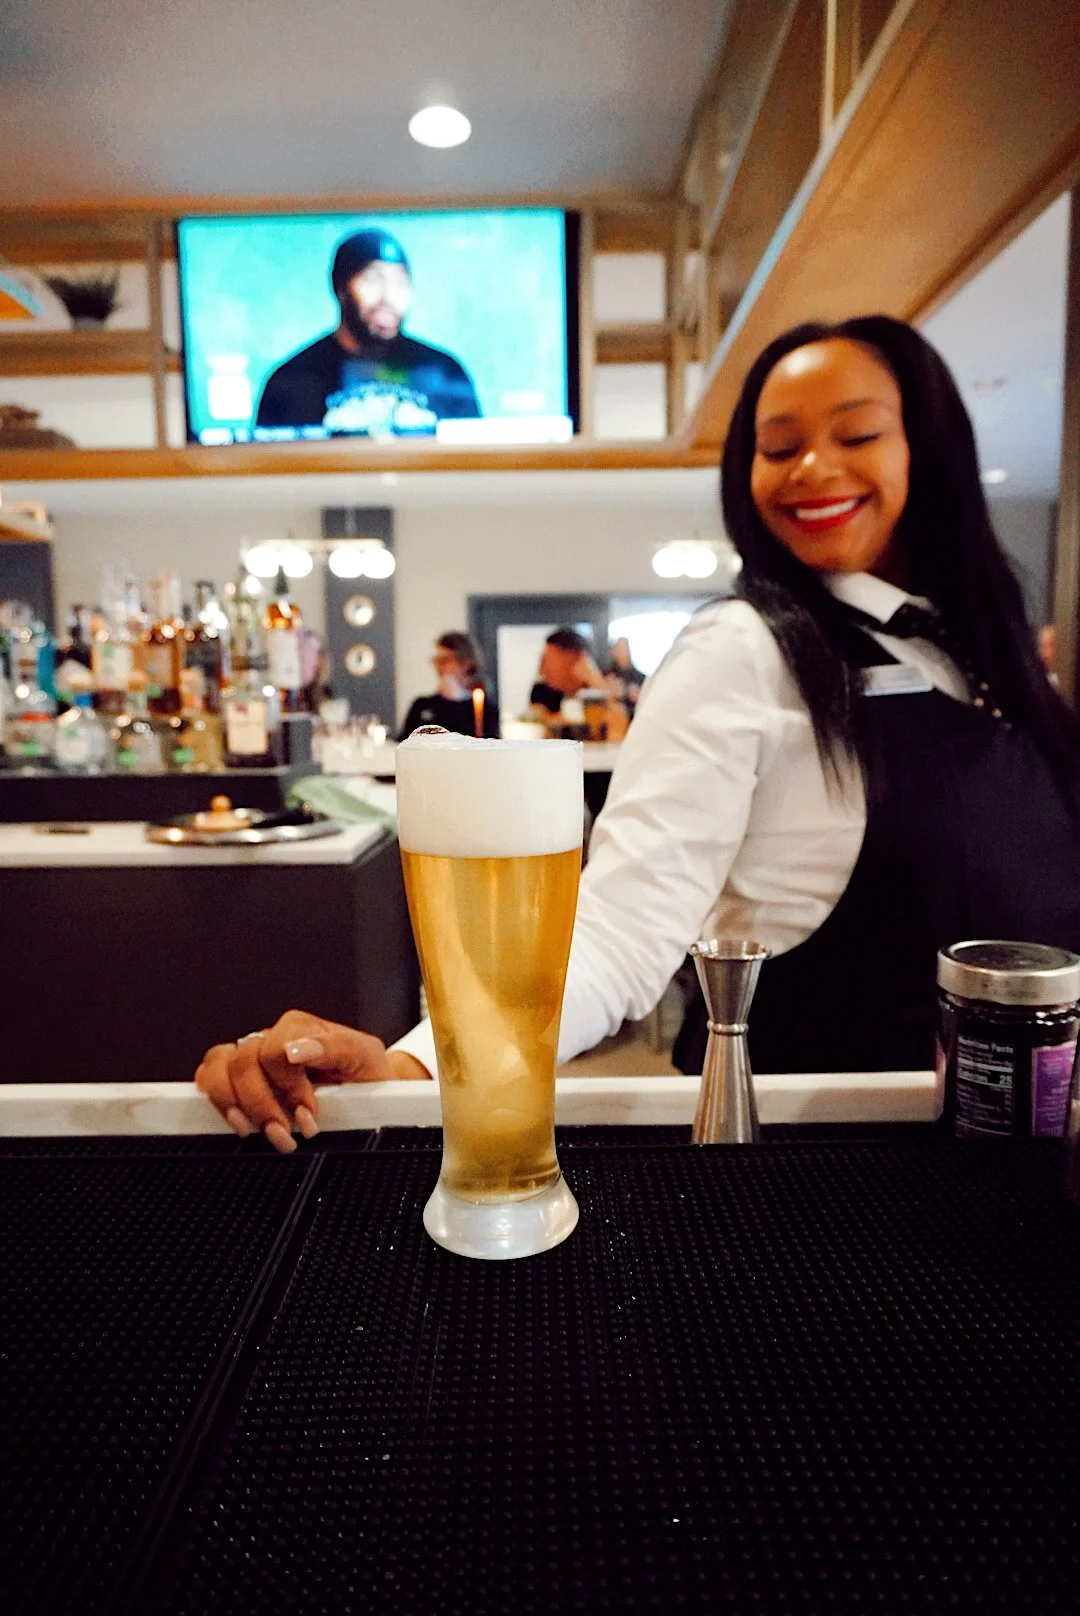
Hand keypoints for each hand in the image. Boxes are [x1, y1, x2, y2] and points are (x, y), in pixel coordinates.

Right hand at [195, 1009, 429, 1152]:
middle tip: (286, 1133)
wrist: (369, 1095)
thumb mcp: (364, 1056)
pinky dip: (220, 1105)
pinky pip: (208, 1080)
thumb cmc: (364, 1074)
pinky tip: (242, 1125)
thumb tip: (295, 1050)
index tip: (307, 1113)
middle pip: (243, 1062)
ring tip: (263, 1132)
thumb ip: (336, 1046)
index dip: (289, 1086)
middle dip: (263, 1106)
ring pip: (218, 1068)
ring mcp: (251, 1058)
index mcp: (300, 1028)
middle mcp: (271, 1039)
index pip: (274, 1049)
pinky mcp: (236, 1079)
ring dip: (237, 1107)